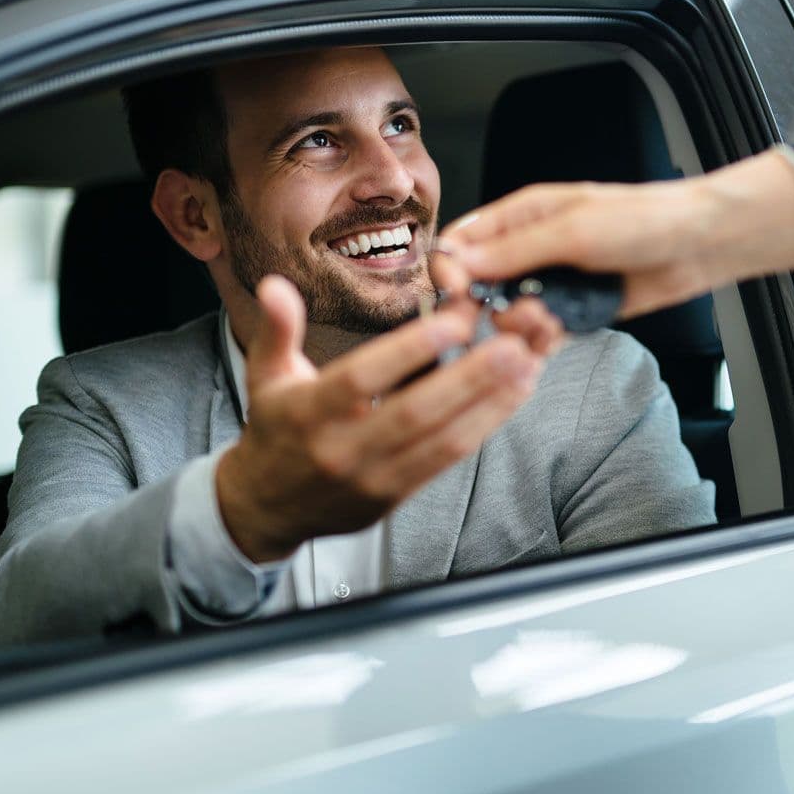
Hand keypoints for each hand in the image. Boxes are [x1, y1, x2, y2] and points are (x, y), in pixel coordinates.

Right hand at [215, 275, 556, 562]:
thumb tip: (275, 285)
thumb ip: (277, 328)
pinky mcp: (396, 496)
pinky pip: (446, 461)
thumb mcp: (266, 374)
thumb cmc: (275, 429)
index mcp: (309, 413)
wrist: (268, 507)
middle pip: (415, 413)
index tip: (452, 321)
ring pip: (441, 441)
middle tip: (512, 343)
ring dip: (489, 403)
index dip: (409, 351)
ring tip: (526, 364)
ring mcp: (373, 478)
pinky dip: (482, 426)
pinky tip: (512, 396)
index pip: (362, 378)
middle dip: (469, 378)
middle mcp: (343, 449)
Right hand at [434, 151, 793, 319]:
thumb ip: (514, 250)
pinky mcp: (573, 311)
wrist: (699, 244)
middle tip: (508, 318)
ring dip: (520, 327)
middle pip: (478, 285)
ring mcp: (551, 282)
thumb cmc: (644, 219)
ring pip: (508, 315)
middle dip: (485, 307)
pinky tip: (554, 337)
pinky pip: (540, 334)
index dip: (450, 270)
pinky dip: (541, 342)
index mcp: (520, 216)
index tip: (459, 295)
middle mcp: (529, 250)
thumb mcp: (573, 230)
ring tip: (549, 323)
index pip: (461, 243)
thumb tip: (458, 262)